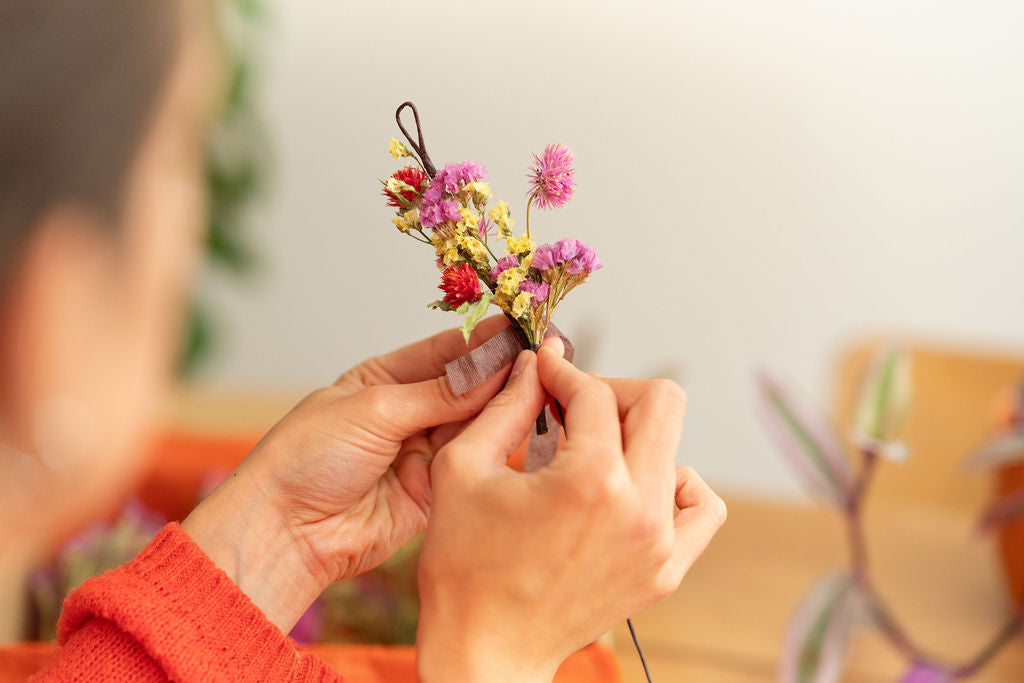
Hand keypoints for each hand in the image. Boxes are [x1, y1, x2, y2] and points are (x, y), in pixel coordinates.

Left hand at [182, 317, 514, 631]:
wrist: (288, 530)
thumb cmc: (308, 458)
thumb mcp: (375, 410)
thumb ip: (439, 393)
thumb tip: (493, 367)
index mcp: (384, 380)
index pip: (444, 351)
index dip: (482, 341)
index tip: (520, 327)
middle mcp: (408, 412)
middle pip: (467, 385)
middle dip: (502, 370)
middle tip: (545, 351)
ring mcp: (423, 451)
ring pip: (476, 421)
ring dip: (506, 403)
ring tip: (543, 380)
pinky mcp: (437, 489)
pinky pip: (473, 460)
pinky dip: (497, 443)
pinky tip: (526, 421)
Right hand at [416, 338, 726, 681]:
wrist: (485, 651)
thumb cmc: (464, 567)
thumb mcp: (462, 469)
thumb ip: (505, 405)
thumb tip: (535, 363)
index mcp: (590, 481)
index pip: (595, 393)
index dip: (562, 372)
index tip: (543, 372)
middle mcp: (639, 509)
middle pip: (661, 403)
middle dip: (612, 391)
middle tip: (572, 408)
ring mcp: (661, 544)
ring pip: (678, 450)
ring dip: (636, 439)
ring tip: (591, 456)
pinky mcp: (666, 570)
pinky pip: (699, 506)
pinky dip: (672, 484)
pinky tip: (630, 489)